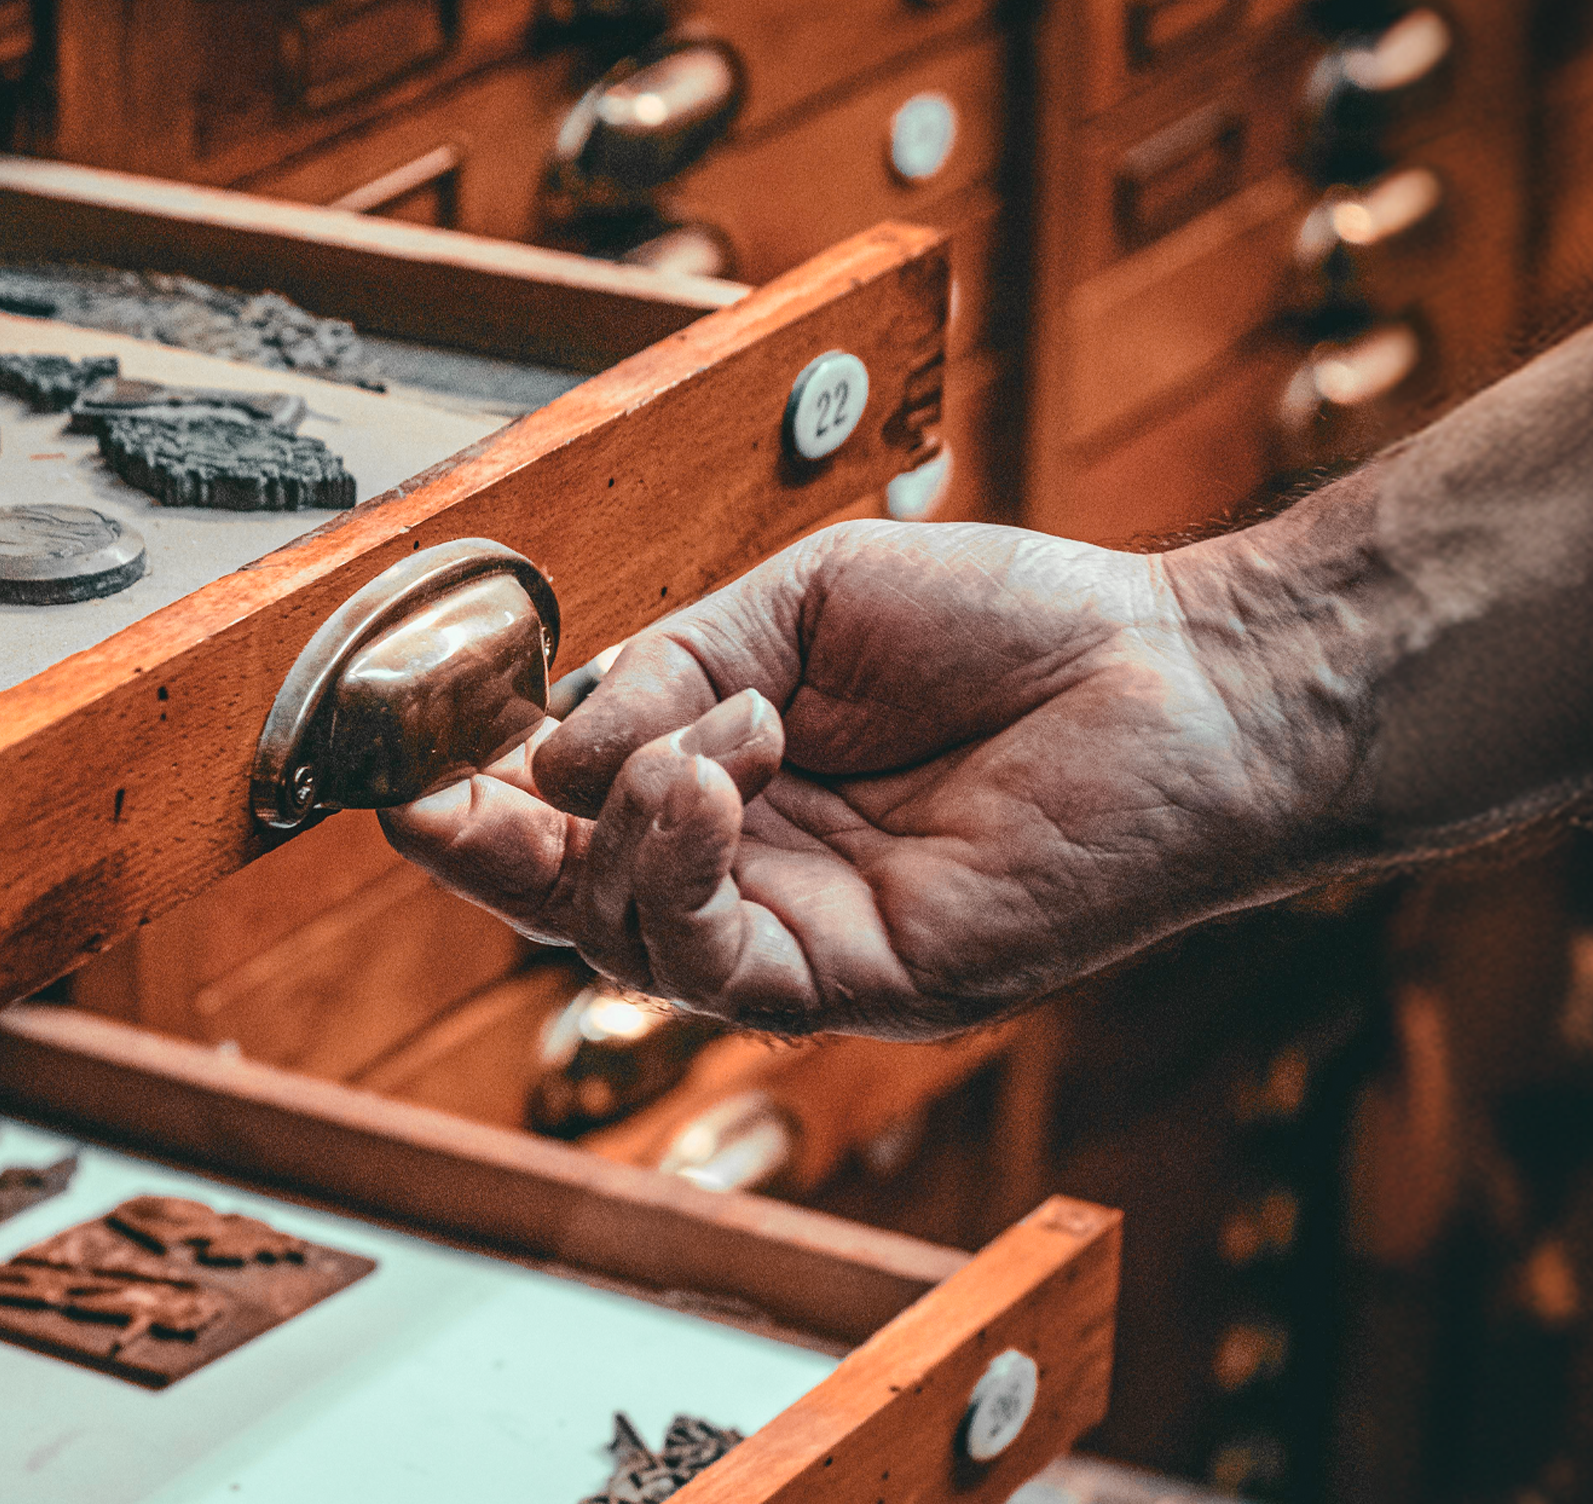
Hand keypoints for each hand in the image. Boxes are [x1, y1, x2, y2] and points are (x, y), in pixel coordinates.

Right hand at [381, 520, 1341, 1038]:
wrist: (1183, 677)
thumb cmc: (1026, 630)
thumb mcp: (806, 601)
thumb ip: (674, 663)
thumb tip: (555, 740)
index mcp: (741, 778)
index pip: (576, 812)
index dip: (485, 796)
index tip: (408, 757)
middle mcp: (762, 870)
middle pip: (575, 899)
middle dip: (487, 854)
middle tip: (427, 803)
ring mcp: (810, 936)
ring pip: (633, 941)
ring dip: (618, 837)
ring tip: (690, 741)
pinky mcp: (866, 985)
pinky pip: (723, 970)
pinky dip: (682, 875)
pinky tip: (708, 781)